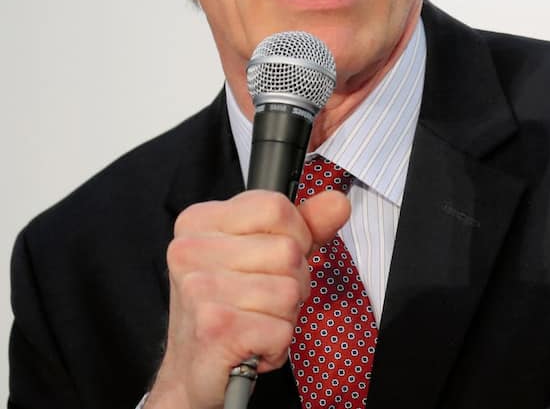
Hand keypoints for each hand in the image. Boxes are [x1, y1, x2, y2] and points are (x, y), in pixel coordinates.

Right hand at [145, 189, 349, 408]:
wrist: (192, 367)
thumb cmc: (226, 306)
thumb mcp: (263, 253)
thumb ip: (305, 225)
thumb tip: (337, 203)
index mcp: (198, 223)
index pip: (275, 206)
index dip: (295, 235)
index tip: (275, 258)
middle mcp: (190, 251)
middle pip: (288, 251)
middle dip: (293, 281)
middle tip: (263, 299)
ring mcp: (199, 289)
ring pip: (289, 292)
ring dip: (285, 315)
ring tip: (255, 320)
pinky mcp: (215, 328)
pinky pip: (282, 328)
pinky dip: (277, 343)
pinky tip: (252, 343)